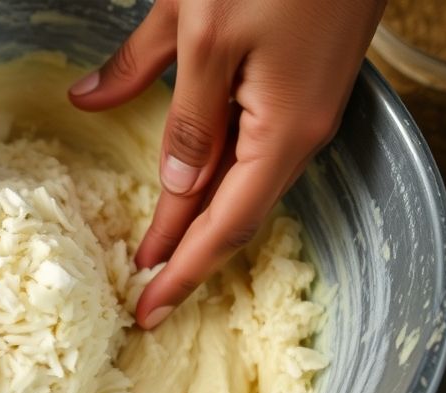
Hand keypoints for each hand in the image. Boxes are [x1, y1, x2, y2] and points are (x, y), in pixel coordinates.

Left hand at [69, 0, 383, 328]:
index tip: (149, 308)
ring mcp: (304, 103)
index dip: (184, 269)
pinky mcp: (297, 78)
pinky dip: (215, 172)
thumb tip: (141, 153)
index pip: (225, 224)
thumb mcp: (203, 32)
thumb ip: (171, 99)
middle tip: (147, 295)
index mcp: (282, 131)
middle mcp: (301, 129)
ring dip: (198, 217)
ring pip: (241, 178)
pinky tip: (189, 183)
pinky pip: (250, 143)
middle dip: (188, 256)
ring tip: (159, 251)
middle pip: (236, 212)